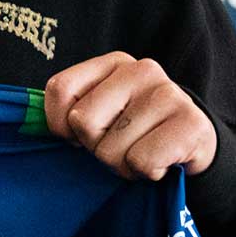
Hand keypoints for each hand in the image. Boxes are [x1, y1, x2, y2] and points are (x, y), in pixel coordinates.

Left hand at [43, 52, 215, 180]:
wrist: (193, 145)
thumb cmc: (137, 132)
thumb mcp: (102, 114)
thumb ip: (71, 111)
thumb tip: (42, 124)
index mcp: (114, 64)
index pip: (60, 89)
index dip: (61, 124)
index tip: (79, 136)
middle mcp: (142, 71)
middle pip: (83, 122)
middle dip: (96, 147)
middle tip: (121, 146)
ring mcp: (168, 95)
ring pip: (111, 149)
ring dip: (123, 165)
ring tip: (143, 154)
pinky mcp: (191, 123)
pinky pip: (141, 162)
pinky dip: (146, 172)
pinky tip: (161, 162)